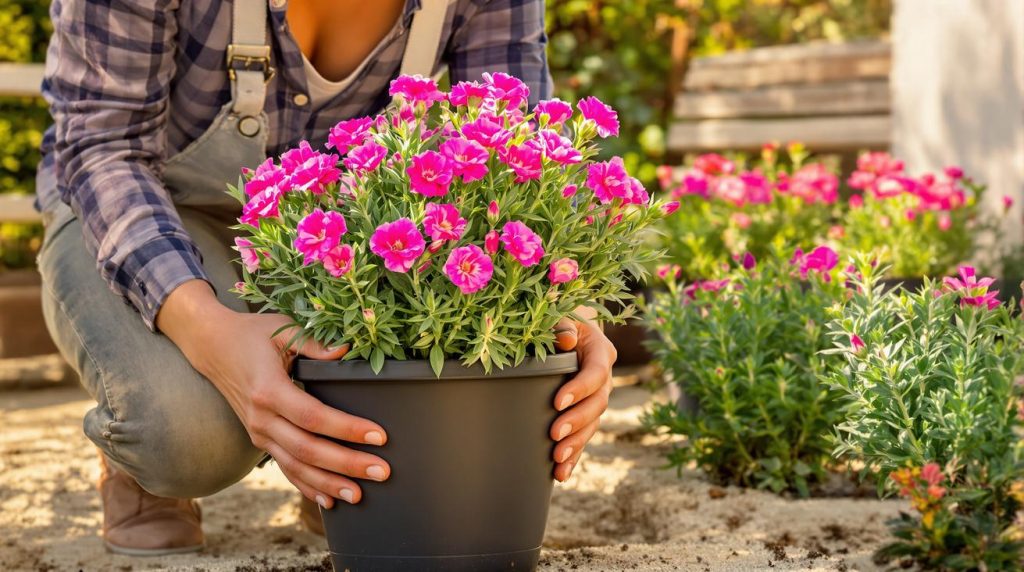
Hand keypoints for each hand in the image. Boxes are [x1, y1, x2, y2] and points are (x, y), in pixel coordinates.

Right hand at [157, 280, 388, 508]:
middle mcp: (262, 418)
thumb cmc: (252, 334)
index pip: (314, 417)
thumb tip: (348, 351)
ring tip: (359, 495)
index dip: (347, 429)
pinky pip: (285, 468)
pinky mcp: (260, 440)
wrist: (212, 346)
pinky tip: (329, 500)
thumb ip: (315, 343)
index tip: (379, 436)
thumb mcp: (283, 329)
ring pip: (296, 466)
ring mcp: (258, 432)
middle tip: (381, 471)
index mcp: (269, 390)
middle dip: (346, 464)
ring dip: (328, 483)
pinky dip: (306, 486)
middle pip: (308, 449)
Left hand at [550, 313, 616, 480]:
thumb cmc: (559, 321)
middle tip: (555, 434)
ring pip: (593, 425)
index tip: (557, 402)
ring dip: (576, 444)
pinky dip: (574, 456)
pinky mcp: (586, 414)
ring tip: (557, 459)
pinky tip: (560, 474)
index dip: (580, 388)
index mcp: (601, 352)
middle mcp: (604, 379)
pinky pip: (584, 437)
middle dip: (577, 421)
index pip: (596, 373)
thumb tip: (565, 341)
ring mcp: (597, 399)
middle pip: (598, 404)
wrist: (565, 333)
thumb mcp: (561, 316)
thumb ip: (562, 326)